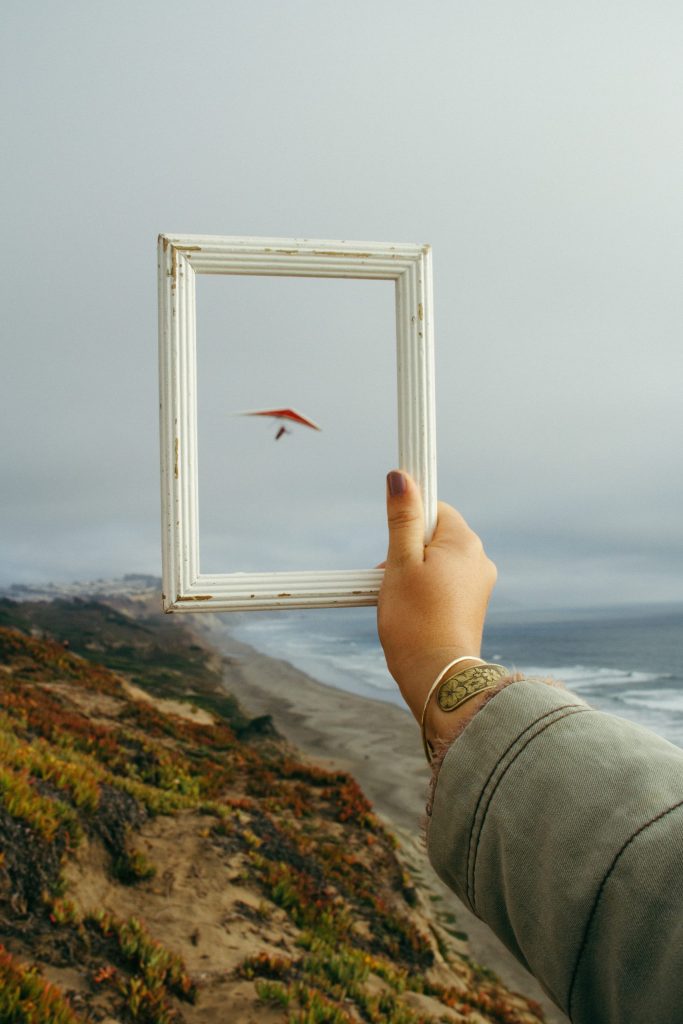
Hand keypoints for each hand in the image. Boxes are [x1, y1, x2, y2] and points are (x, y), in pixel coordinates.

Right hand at [377, 470, 497, 725]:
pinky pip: (445, 584)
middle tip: (390, 578)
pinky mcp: (473, 607)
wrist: (438, 678)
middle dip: (407, 551)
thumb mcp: (400, 564)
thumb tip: (401, 477)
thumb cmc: (415, 622)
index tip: (393, 536)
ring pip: (438, 562)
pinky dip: (426, 591)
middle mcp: (479, 560)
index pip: (435, 507)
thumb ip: (401, 518)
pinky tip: (412, 612)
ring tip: (400, 601)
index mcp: (465, 542)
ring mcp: (479, 585)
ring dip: (414, 573)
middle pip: (435, 536)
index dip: (408, 520)